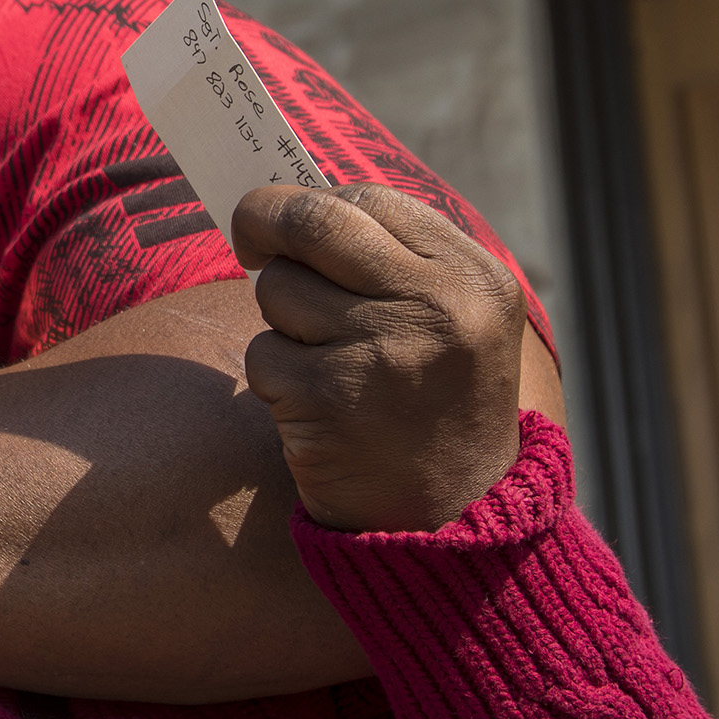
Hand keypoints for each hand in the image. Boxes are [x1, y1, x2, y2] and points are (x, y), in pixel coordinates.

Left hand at [233, 182, 526, 532]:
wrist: (457, 518)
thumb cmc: (439, 404)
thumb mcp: (458, 321)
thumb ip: (396, 260)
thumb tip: (293, 206)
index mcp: (473, 278)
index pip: (368, 200)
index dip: (310, 201)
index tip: (283, 216)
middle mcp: (434, 308)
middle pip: (313, 223)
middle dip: (262, 218)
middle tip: (245, 235)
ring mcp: (380, 353)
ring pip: (278, 291)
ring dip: (281, 323)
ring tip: (326, 364)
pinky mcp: (329, 402)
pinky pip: (262, 356)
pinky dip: (274, 379)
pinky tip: (315, 408)